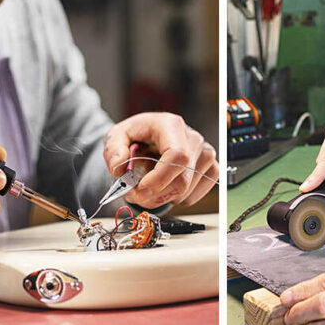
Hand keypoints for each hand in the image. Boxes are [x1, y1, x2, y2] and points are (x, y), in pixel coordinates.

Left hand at [103, 112, 218, 207]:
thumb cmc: (136, 135)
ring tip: (147, 185)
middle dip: (155, 195)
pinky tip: (164, 186)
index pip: (177, 155)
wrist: (151, 137)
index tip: (140, 190)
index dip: (160, 178)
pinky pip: (194, 196)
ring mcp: (205, 154)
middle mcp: (193, 138)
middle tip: (134, 194)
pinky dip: (175, 199)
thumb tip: (118, 166)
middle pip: (182, 180)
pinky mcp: (210, 168)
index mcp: (171, 125)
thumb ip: (113, 149)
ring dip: (161, 198)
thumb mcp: (116, 135)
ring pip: (186, 192)